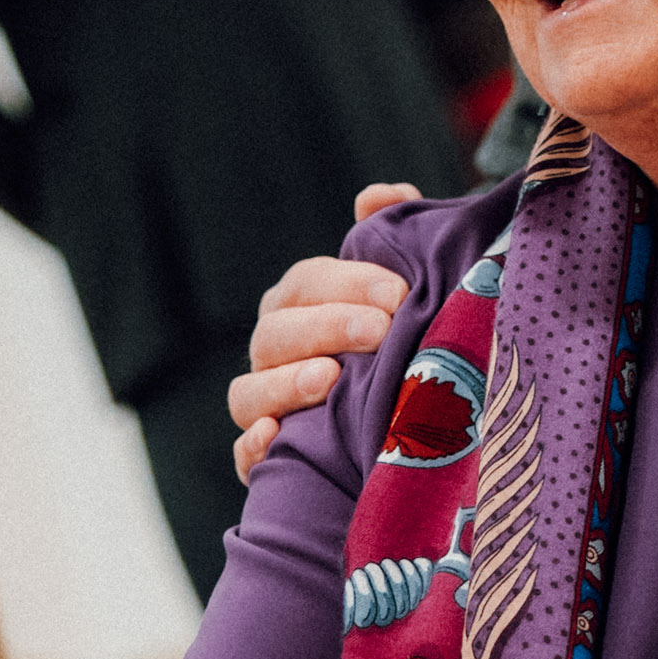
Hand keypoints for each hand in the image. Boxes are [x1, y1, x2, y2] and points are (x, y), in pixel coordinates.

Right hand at [222, 183, 420, 483]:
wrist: (413, 429)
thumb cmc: (408, 344)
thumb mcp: (409, 289)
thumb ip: (393, 234)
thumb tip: (376, 196)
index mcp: (301, 308)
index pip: (305, 283)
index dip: (347, 283)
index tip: (399, 292)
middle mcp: (274, 356)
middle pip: (274, 334)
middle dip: (325, 327)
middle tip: (380, 330)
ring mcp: (266, 409)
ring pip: (248, 394)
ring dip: (284, 384)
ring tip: (330, 378)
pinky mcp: (271, 462)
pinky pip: (245, 458)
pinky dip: (253, 448)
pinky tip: (276, 437)